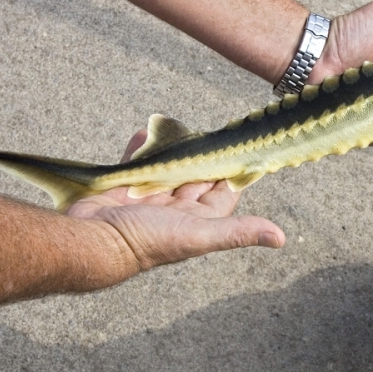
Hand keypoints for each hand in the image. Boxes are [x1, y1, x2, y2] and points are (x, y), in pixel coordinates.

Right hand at [65, 130, 284, 270]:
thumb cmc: (147, 242)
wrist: (92, 241)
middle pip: (196, 177)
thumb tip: (280, 238)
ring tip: (180, 129)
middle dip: (203, 156)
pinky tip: (147, 132)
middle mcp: (175, 211)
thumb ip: (237, 232)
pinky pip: (136, 163)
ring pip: (168, 169)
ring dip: (174, 150)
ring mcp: (148, 199)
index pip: (224, 194)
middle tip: (212, 132)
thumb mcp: (199, 235)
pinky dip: (142, 148)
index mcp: (197, 222)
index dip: (233, 174)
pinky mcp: (123, 188)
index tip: (243, 149)